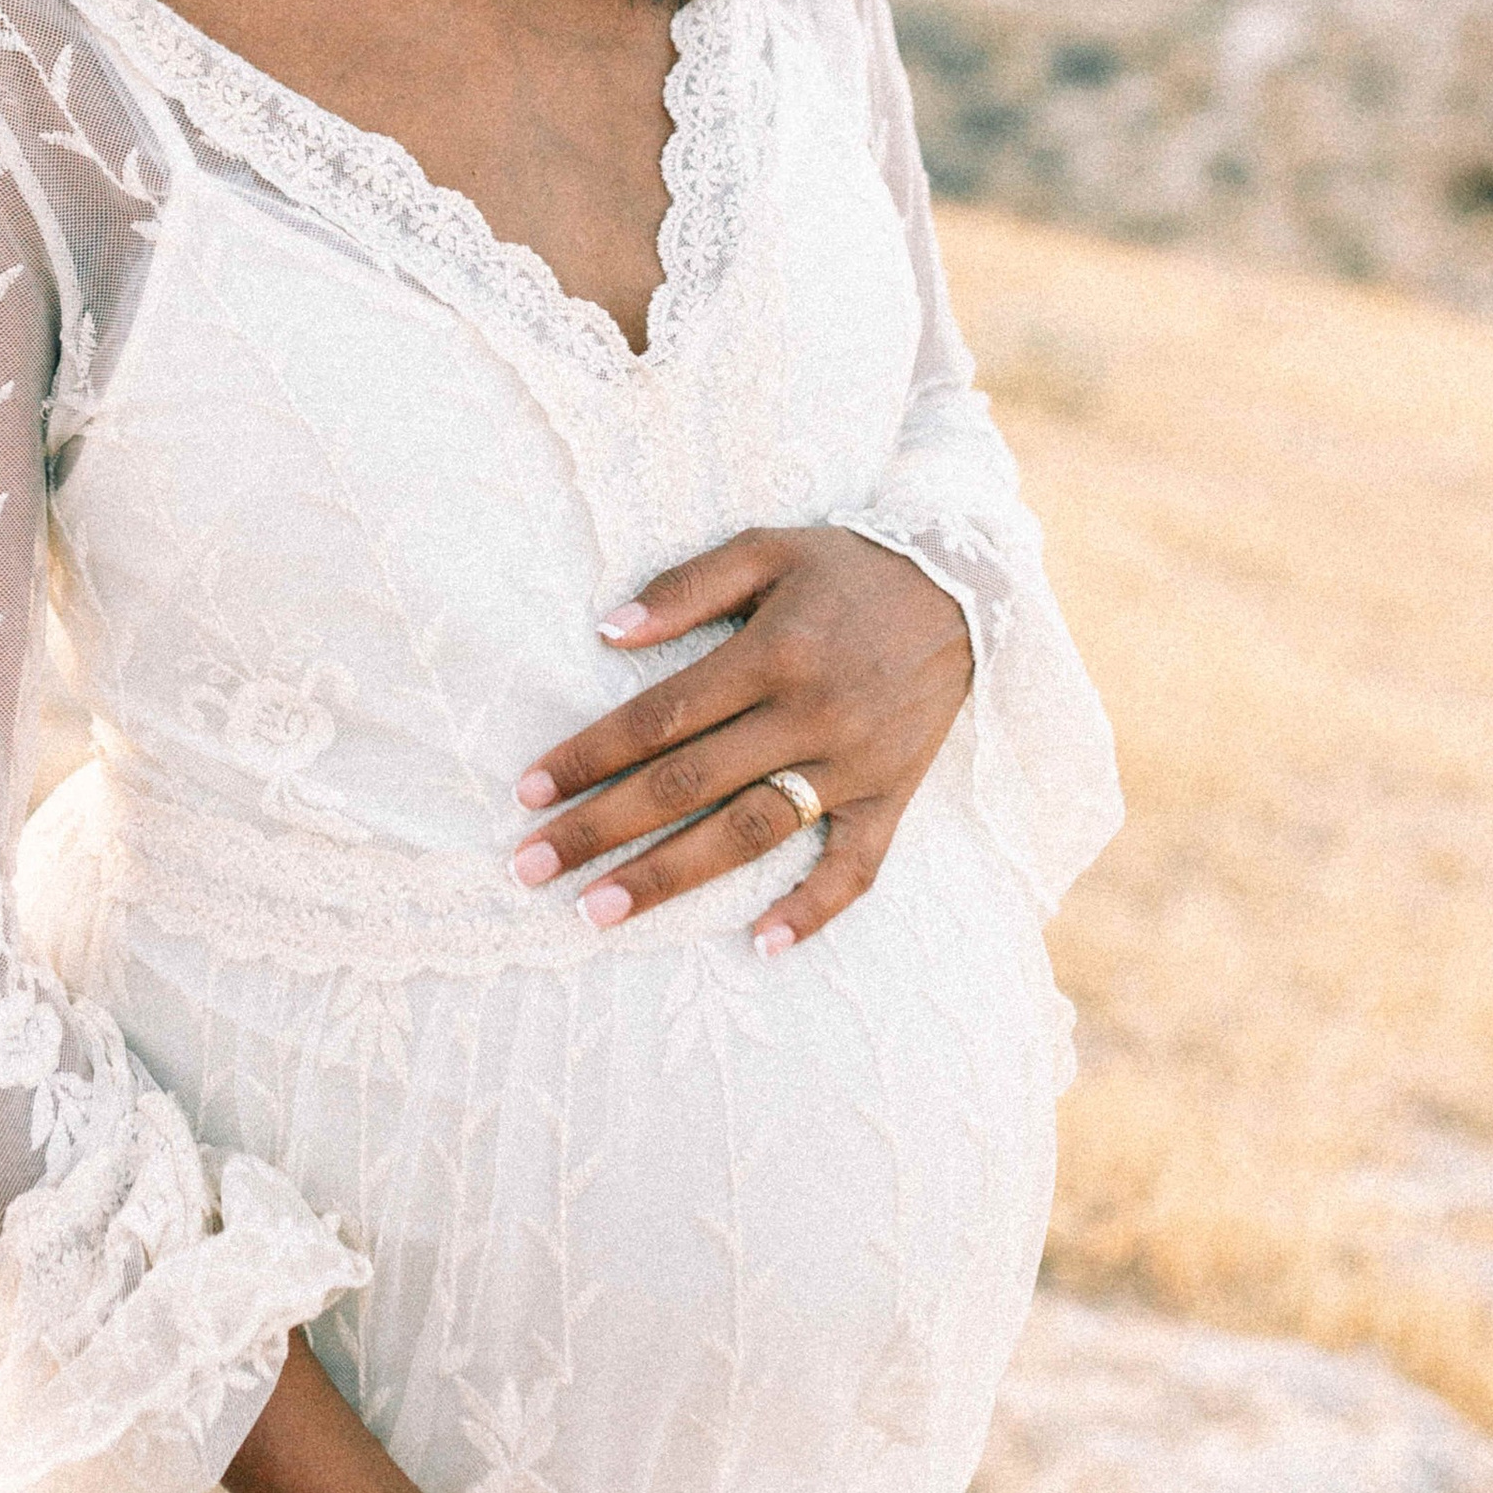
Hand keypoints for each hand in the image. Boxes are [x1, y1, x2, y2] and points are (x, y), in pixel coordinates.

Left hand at [513, 526, 970, 954]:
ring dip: (672, 878)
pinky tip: (760, 944)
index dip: (586, 756)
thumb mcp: (766, 548)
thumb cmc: (847, 568)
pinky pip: (856, 868)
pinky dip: (813, 910)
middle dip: (602, 830)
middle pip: (688, 784)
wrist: (966, 589)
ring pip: (751, 833)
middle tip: (531, 870)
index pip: (658, 717)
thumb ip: (685, 586)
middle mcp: (809, 715)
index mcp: (771, 653)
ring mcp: (854, 765)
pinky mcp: (893, 798)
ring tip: (599, 913)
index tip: (526, 794)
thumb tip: (606, 630)